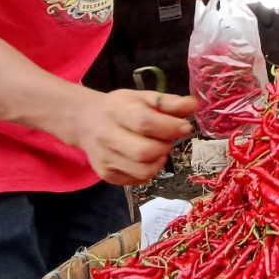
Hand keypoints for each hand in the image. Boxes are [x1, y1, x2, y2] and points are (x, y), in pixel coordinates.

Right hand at [72, 89, 196, 184]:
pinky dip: (148, 171)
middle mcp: (107, 136)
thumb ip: (169, 102)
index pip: (145, 122)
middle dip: (165, 147)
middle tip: (168, 139)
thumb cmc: (119, 108)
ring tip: (158, 149)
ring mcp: (105, 158)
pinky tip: (146, 159)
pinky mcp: (106, 174)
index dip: (170, 127)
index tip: (185, 127)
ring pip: (142, 171)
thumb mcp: (143, 97)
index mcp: (117, 112)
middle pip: (144, 152)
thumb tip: (194, 105)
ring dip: (159, 161)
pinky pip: (136, 180)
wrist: (85, 121)